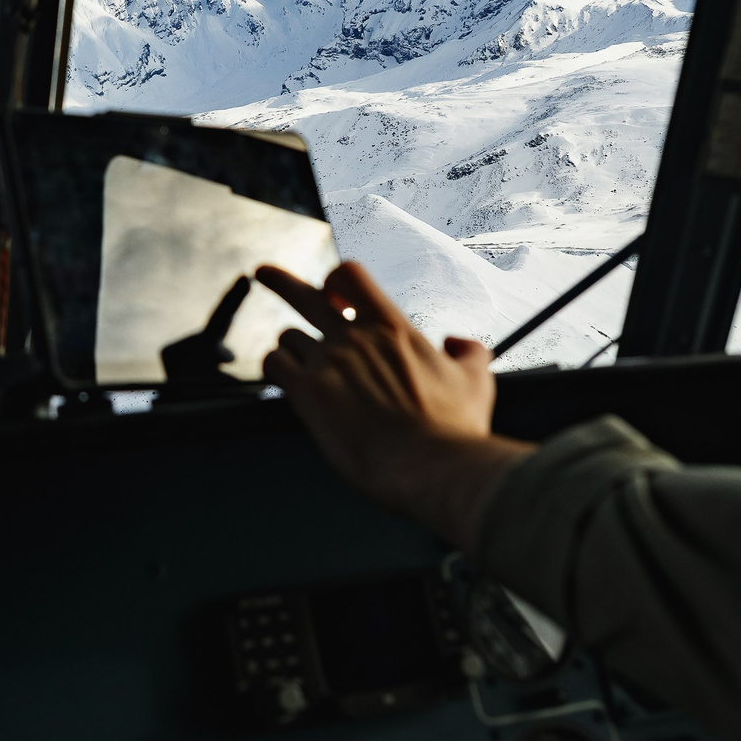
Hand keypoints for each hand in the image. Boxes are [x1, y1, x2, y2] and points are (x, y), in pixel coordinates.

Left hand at [258, 260, 533, 553]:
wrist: (430, 467)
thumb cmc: (454, 429)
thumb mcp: (476, 380)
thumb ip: (468, 352)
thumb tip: (457, 342)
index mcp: (392, 328)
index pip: (352, 276)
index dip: (338, 280)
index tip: (334, 292)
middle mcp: (354, 338)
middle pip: (304, 295)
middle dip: (280, 281)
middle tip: (263, 273)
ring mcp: (328, 363)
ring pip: (288, 336)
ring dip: (292, 348)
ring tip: (298, 365)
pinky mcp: (308, 393)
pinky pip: (274, 364)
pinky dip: (276, 368)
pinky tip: (283, 379)